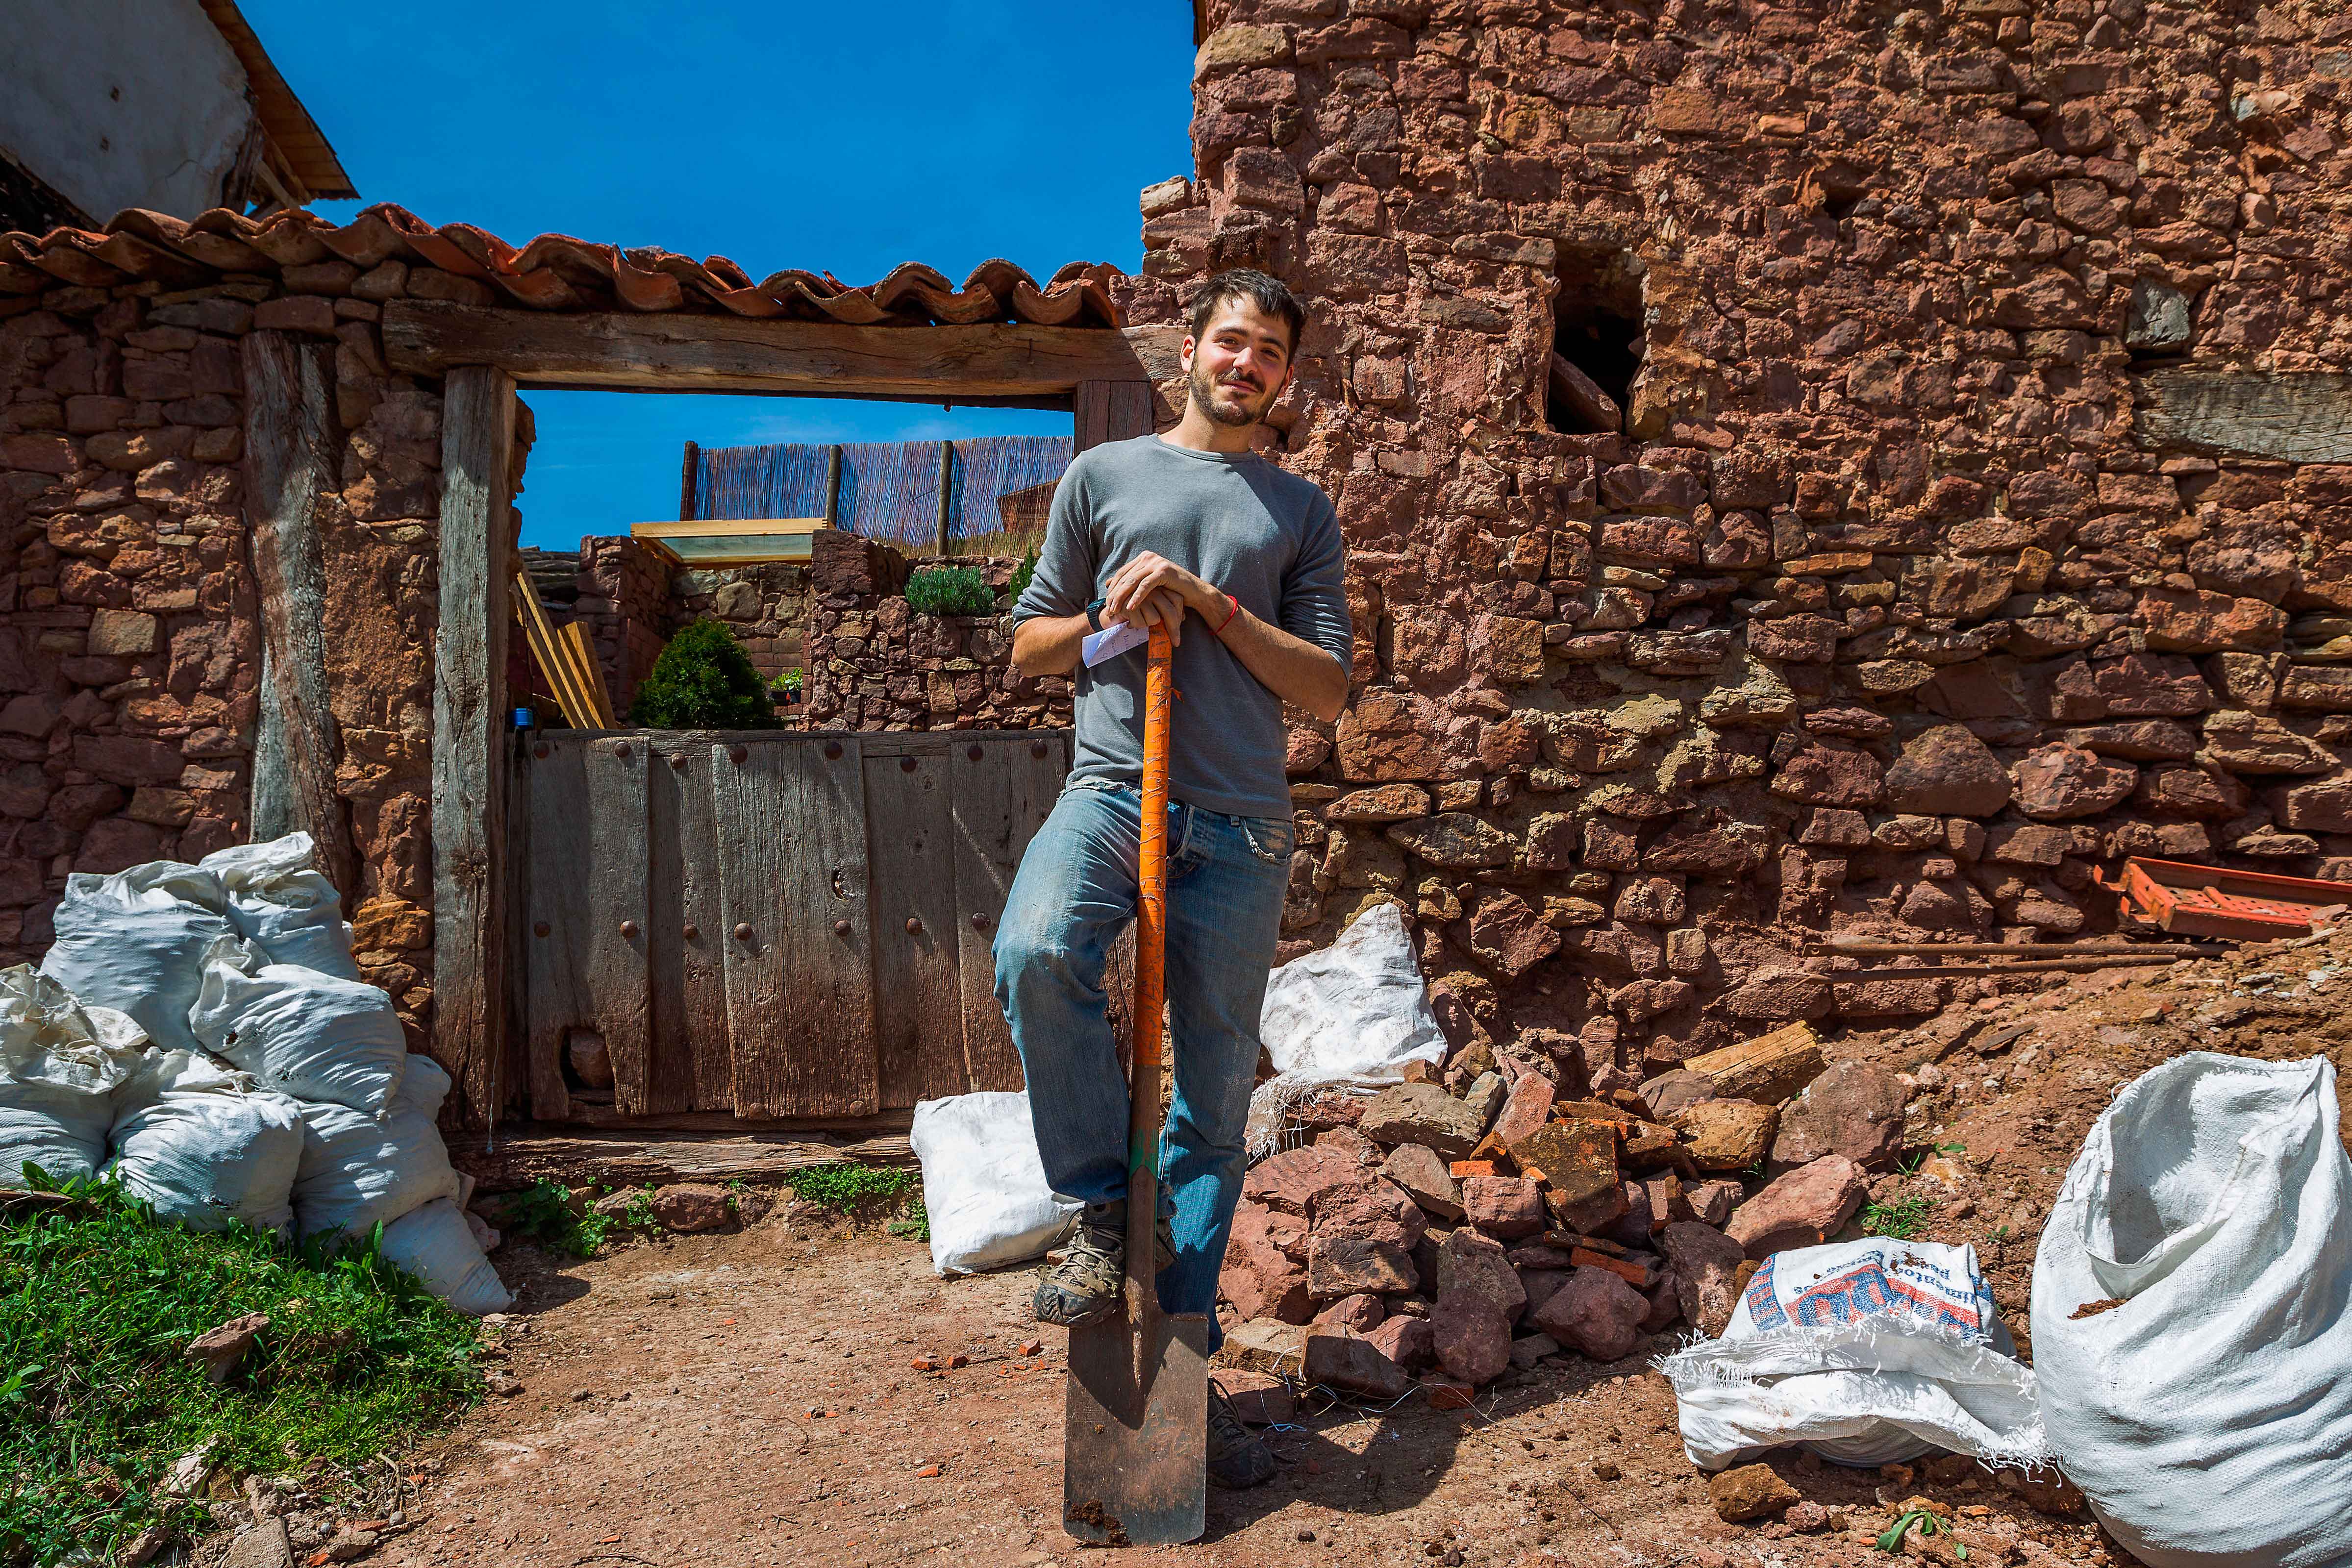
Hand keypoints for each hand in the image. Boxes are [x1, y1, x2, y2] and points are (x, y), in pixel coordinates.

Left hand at [1103, 552, 1219, 634]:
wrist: (1194, 592)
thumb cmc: (1171, 590)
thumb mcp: (1147, 585)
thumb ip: (1130, 581)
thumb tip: (1107, 582)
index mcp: (1143, 558)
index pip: (1121, 573)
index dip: (1112, 589)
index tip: (1106, 604)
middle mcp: (1148, 557)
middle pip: (1124, 577)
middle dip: (1115, 595)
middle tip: (1109, 610)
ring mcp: (1156, 562)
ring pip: (1132, 581)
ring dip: (1122, 597)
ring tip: (1116, 611)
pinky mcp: (1163, 570)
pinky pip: (1145, 585)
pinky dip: (1136, 597)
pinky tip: (1130, 607)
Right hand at [1105, 586, 1188, 645]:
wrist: (1111, 611)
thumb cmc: (1136, 612)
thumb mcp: (1154, 610)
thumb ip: (1167, 610)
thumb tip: (1185, 618)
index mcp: (1159, 586)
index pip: (1177, 600)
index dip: (1180, 616)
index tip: (1180, 630)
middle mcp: (1151, 588)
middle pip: (1169, 610)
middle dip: (1173, 629)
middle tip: (1176, 643)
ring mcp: (1139, 594)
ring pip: (1155, 619)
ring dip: (1148, 626)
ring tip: (1139, 621)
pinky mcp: (1128, 603)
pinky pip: (1142, 623)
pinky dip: (1137, 626)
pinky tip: (1130, 622)